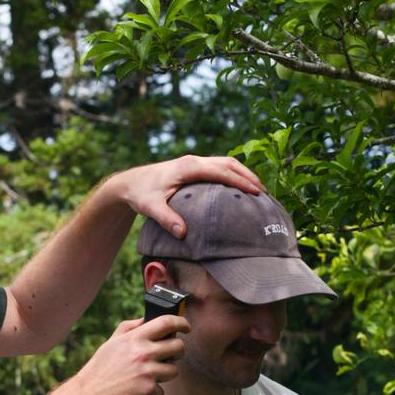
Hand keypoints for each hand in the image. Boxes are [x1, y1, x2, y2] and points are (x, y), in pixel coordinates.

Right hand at [69, 313, 189, 394]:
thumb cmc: (99, 370)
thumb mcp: (112, 342)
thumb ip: (130, 328)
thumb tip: (146, 320)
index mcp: (135, 338)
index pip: (167, 322)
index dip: (182, 323)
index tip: (186, 327)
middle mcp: (143, 353)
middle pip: (178, 347)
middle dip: (178, 352)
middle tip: (170, 356)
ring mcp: (148, 372)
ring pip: (174, 371)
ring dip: (165, 374)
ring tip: (147, 376)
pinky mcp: (148, 391)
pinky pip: (161, 391)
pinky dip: (152, 392)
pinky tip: (137, 390)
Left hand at [97, 153, 262, 237]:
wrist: (129, 184)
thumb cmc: (140, 194)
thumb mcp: (151, 208)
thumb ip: (167, 219)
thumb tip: (183, 233)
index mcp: (189, 167)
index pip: (221, 171)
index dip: (240, 181)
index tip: (256, 192)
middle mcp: (194, 161)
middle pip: (229, 163)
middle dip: (248, 176)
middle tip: (264, 192)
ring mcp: (194, 163)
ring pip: (226, 163)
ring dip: (243, 174)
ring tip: (258, 190)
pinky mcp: (193, 168)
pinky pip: (219, 168)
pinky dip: (233, 175)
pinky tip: (239, 189)